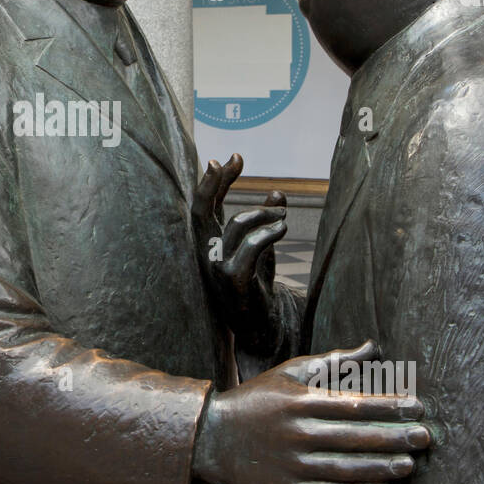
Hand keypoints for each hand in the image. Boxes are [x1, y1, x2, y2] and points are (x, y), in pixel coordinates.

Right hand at [192, 154, 286, 342]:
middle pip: (201, 209)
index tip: (235, 156)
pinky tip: (282, 229)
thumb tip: (277, 192)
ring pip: (236, 224)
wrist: (260, 327)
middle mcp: (207, 253)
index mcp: (210, 243)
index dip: (217, 179)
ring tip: (283, 217)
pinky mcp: (233, 280)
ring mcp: (216, 267)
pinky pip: (250, 246)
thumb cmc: (257, 286)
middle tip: (232, 159)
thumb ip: (265, 222)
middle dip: (214, 182)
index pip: (207, 205)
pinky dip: (268, 233)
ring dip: (264, 213)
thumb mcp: (262, 249)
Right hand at [193, 341, 430, 483]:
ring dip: (382, 467)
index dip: (389, 406)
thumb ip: (332, 362)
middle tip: (426, 437)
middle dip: (395, 437)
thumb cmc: (256, 401)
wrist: (211, 439)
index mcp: (299, 402)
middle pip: (356, 437)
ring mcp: (293, 465)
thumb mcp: (288, 373)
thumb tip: (372, 346)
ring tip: (409, 464)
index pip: (353, 403)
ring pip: (347, 468)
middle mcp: (297, 433)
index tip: (418, 407)